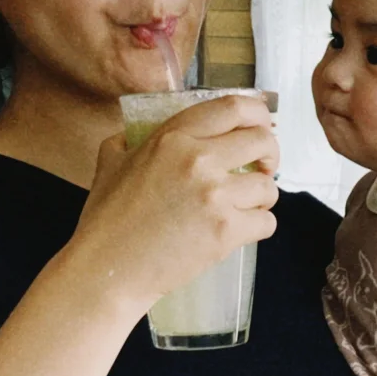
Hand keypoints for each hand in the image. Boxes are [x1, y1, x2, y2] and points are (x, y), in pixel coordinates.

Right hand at [70, 95, 279, 312]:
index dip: (257, 113)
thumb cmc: (106, 220)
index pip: (233, 106)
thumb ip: (129, 139)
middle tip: (262, 168)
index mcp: (172, 137)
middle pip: (261, 140)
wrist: (107, 269)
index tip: (260, 127)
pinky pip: (267, 222)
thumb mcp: (110, 161)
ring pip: (268, 186)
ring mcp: (214, 196)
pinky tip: (242, 229)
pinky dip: (259, 226)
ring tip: (246, 205)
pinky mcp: (224, 231)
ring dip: (262, 196)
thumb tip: (138, 131)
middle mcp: (197, 159)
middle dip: (270, 154)